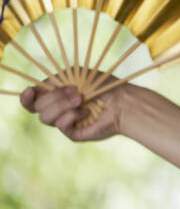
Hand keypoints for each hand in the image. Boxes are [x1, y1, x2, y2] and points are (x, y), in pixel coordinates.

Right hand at [19, 71, 133, 141]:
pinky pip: (61, 125)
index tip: (31, 91)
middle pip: (37, 108)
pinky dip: (72, 115)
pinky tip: (86, 112)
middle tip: (76, 91)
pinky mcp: (73, 133)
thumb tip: (36, 87)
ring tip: (81, 100)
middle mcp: (59, 110)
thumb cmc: (104, 86)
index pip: (32, 100)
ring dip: (62, 105)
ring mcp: (65, 122)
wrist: (123, 102)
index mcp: (57, 95)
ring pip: (45, 118)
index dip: (27, 98)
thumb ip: (57, 80)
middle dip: (55, 97)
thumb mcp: (78, 75)